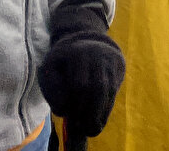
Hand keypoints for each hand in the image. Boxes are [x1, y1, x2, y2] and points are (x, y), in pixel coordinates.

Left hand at [37, 0, 123, 145]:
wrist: (87, 40)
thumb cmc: (63, 61)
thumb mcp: (50, 68)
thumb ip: (51, 88)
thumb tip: (64, 109)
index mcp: (77, 52)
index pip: (80, 84)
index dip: (74, 103)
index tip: (65, 113)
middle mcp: (97, 53)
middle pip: (97, 88)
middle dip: (89, 112)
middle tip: (81, 128)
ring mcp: (110, 60)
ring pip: (108, 91)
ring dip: (99, 113)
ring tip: (90, 129)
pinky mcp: (118, 67)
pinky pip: (114, 91)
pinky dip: (106, 109)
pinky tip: (98, 121)